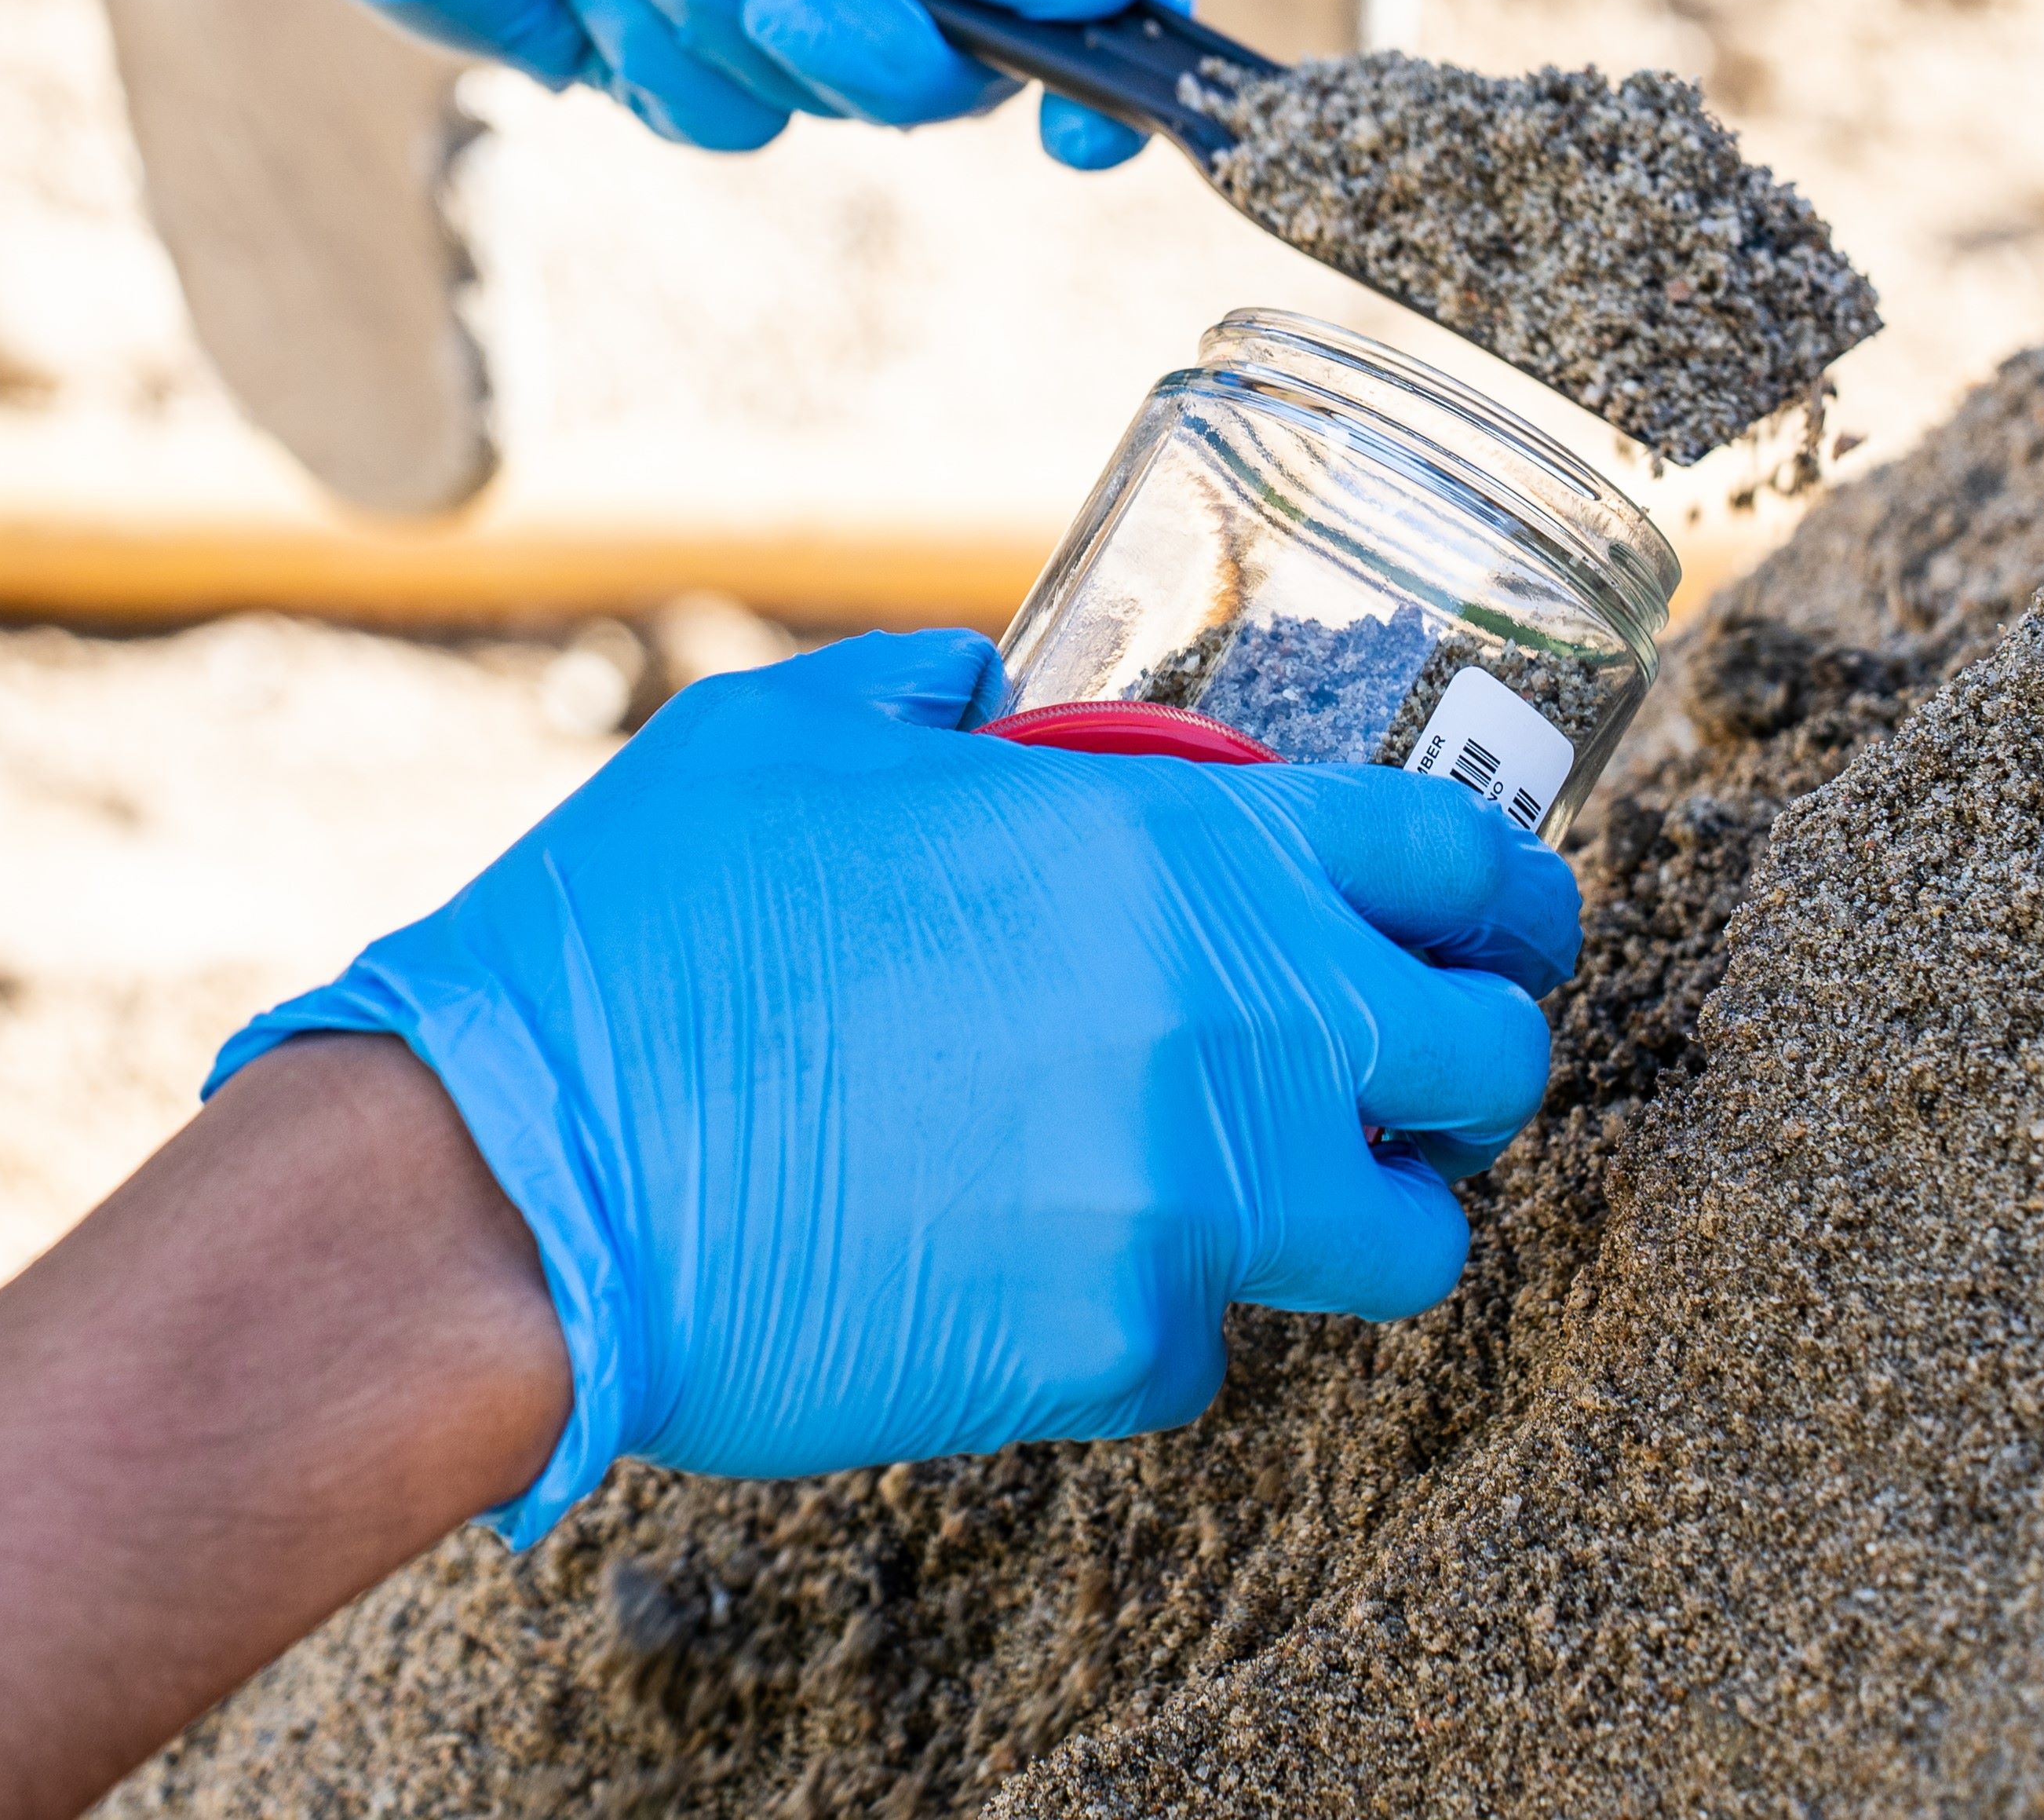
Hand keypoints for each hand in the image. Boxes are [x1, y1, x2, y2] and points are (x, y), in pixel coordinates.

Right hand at [207, 630, 1573, 1543]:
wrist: (521, 1176)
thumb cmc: (645, 930)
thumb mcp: (795, 735)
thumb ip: (942, 695)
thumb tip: (998, 688)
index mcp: (1169, 849)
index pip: (1457, 860)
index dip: (1519, 891)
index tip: (1521, 920)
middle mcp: (1221, 1024)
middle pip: (1486, 1063)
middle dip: (1469, 1058)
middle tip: (1401, 1058)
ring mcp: (1179, 1206)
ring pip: (1404, 1241)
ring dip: (1363, 1205)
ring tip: (1270, 1181)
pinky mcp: (1107, 1356)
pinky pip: (1207, 1341)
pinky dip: (1161, 1304)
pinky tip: (1048, 1256)